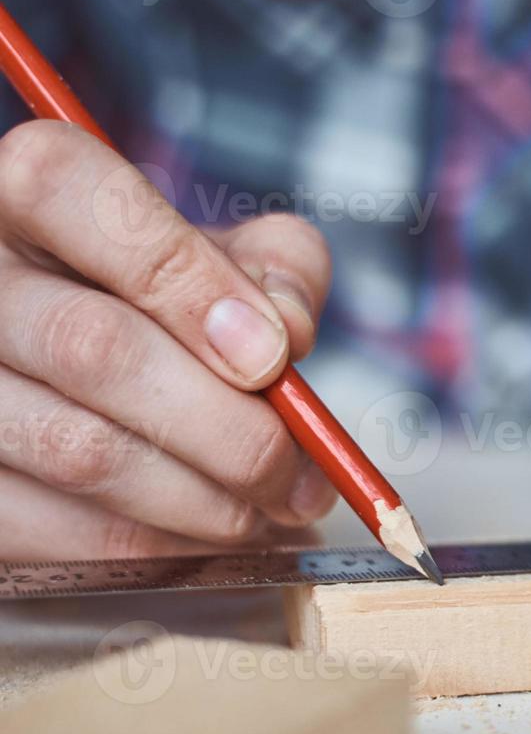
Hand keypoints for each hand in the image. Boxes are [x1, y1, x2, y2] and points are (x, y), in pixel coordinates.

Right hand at [0, 120, 336, 559]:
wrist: (69, 361)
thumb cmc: (157, 300)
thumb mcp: (223, 252)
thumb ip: (274, 267)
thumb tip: (285, 330)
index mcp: (25, 187)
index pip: (75, 192)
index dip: (187, 281)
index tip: (273, 358)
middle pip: (93, 347)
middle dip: (229, 429)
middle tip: (301, 478)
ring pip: (79, 450)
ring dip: (202, 502)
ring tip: (270, 514)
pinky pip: (48, 527)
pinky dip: (148, 546)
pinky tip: (203, 538)